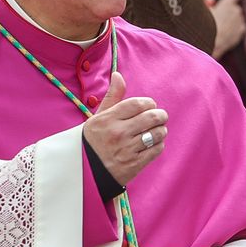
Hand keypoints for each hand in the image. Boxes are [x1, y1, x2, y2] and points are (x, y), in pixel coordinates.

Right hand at [82, 71, 165, 186]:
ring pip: (157, 133)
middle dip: (161, 115)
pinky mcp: (134, 165)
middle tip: (160, 117)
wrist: (84, 171)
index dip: (149, 103)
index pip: (138, 104)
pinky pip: (156, 150)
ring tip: (156, 130)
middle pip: (152, 117)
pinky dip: (159, 144)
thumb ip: (112, 96)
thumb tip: (118, 75)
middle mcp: (117, 133)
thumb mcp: (98, 117)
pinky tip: (153, 143)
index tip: (149, 106)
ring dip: (161, 130)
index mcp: (108, 119)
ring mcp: (126, 150)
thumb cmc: (92, 140)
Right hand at [208, 0, 245, 57]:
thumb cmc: (205, 26)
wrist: (212, 43)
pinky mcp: (241, 31)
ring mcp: (240, 21)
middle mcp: (236, 11)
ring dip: (231, 20)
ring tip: (219, 26)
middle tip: (219, 14)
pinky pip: (239, 27)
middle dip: (228, 10)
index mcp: (227, 3)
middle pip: (235, 7)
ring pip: (237, 18)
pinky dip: (233, 29)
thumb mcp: (204, 10)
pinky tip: (224, 33)